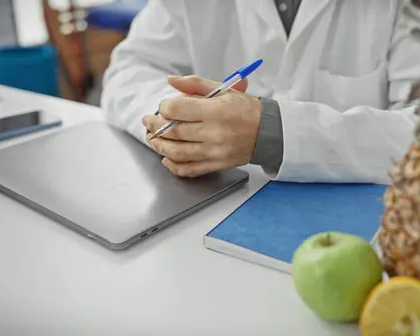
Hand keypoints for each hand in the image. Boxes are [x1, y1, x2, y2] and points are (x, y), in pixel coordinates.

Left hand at [142, 75, 260, 177]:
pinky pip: (189, 169)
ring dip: (159, 146)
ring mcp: (215, 152)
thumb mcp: (224, 89)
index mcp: (216, 111)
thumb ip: (195, 84)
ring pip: (177, 152)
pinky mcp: (216, 165)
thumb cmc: (246, 109)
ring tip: (153, 138)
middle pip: (174, 132)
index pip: (177, 110)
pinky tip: (166, 157)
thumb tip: (171, 81)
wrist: (269, 132)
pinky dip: (173, 166)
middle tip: (149, 121)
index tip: (163, 106)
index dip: (164, 107)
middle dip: (155, 126)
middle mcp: (214, 133)